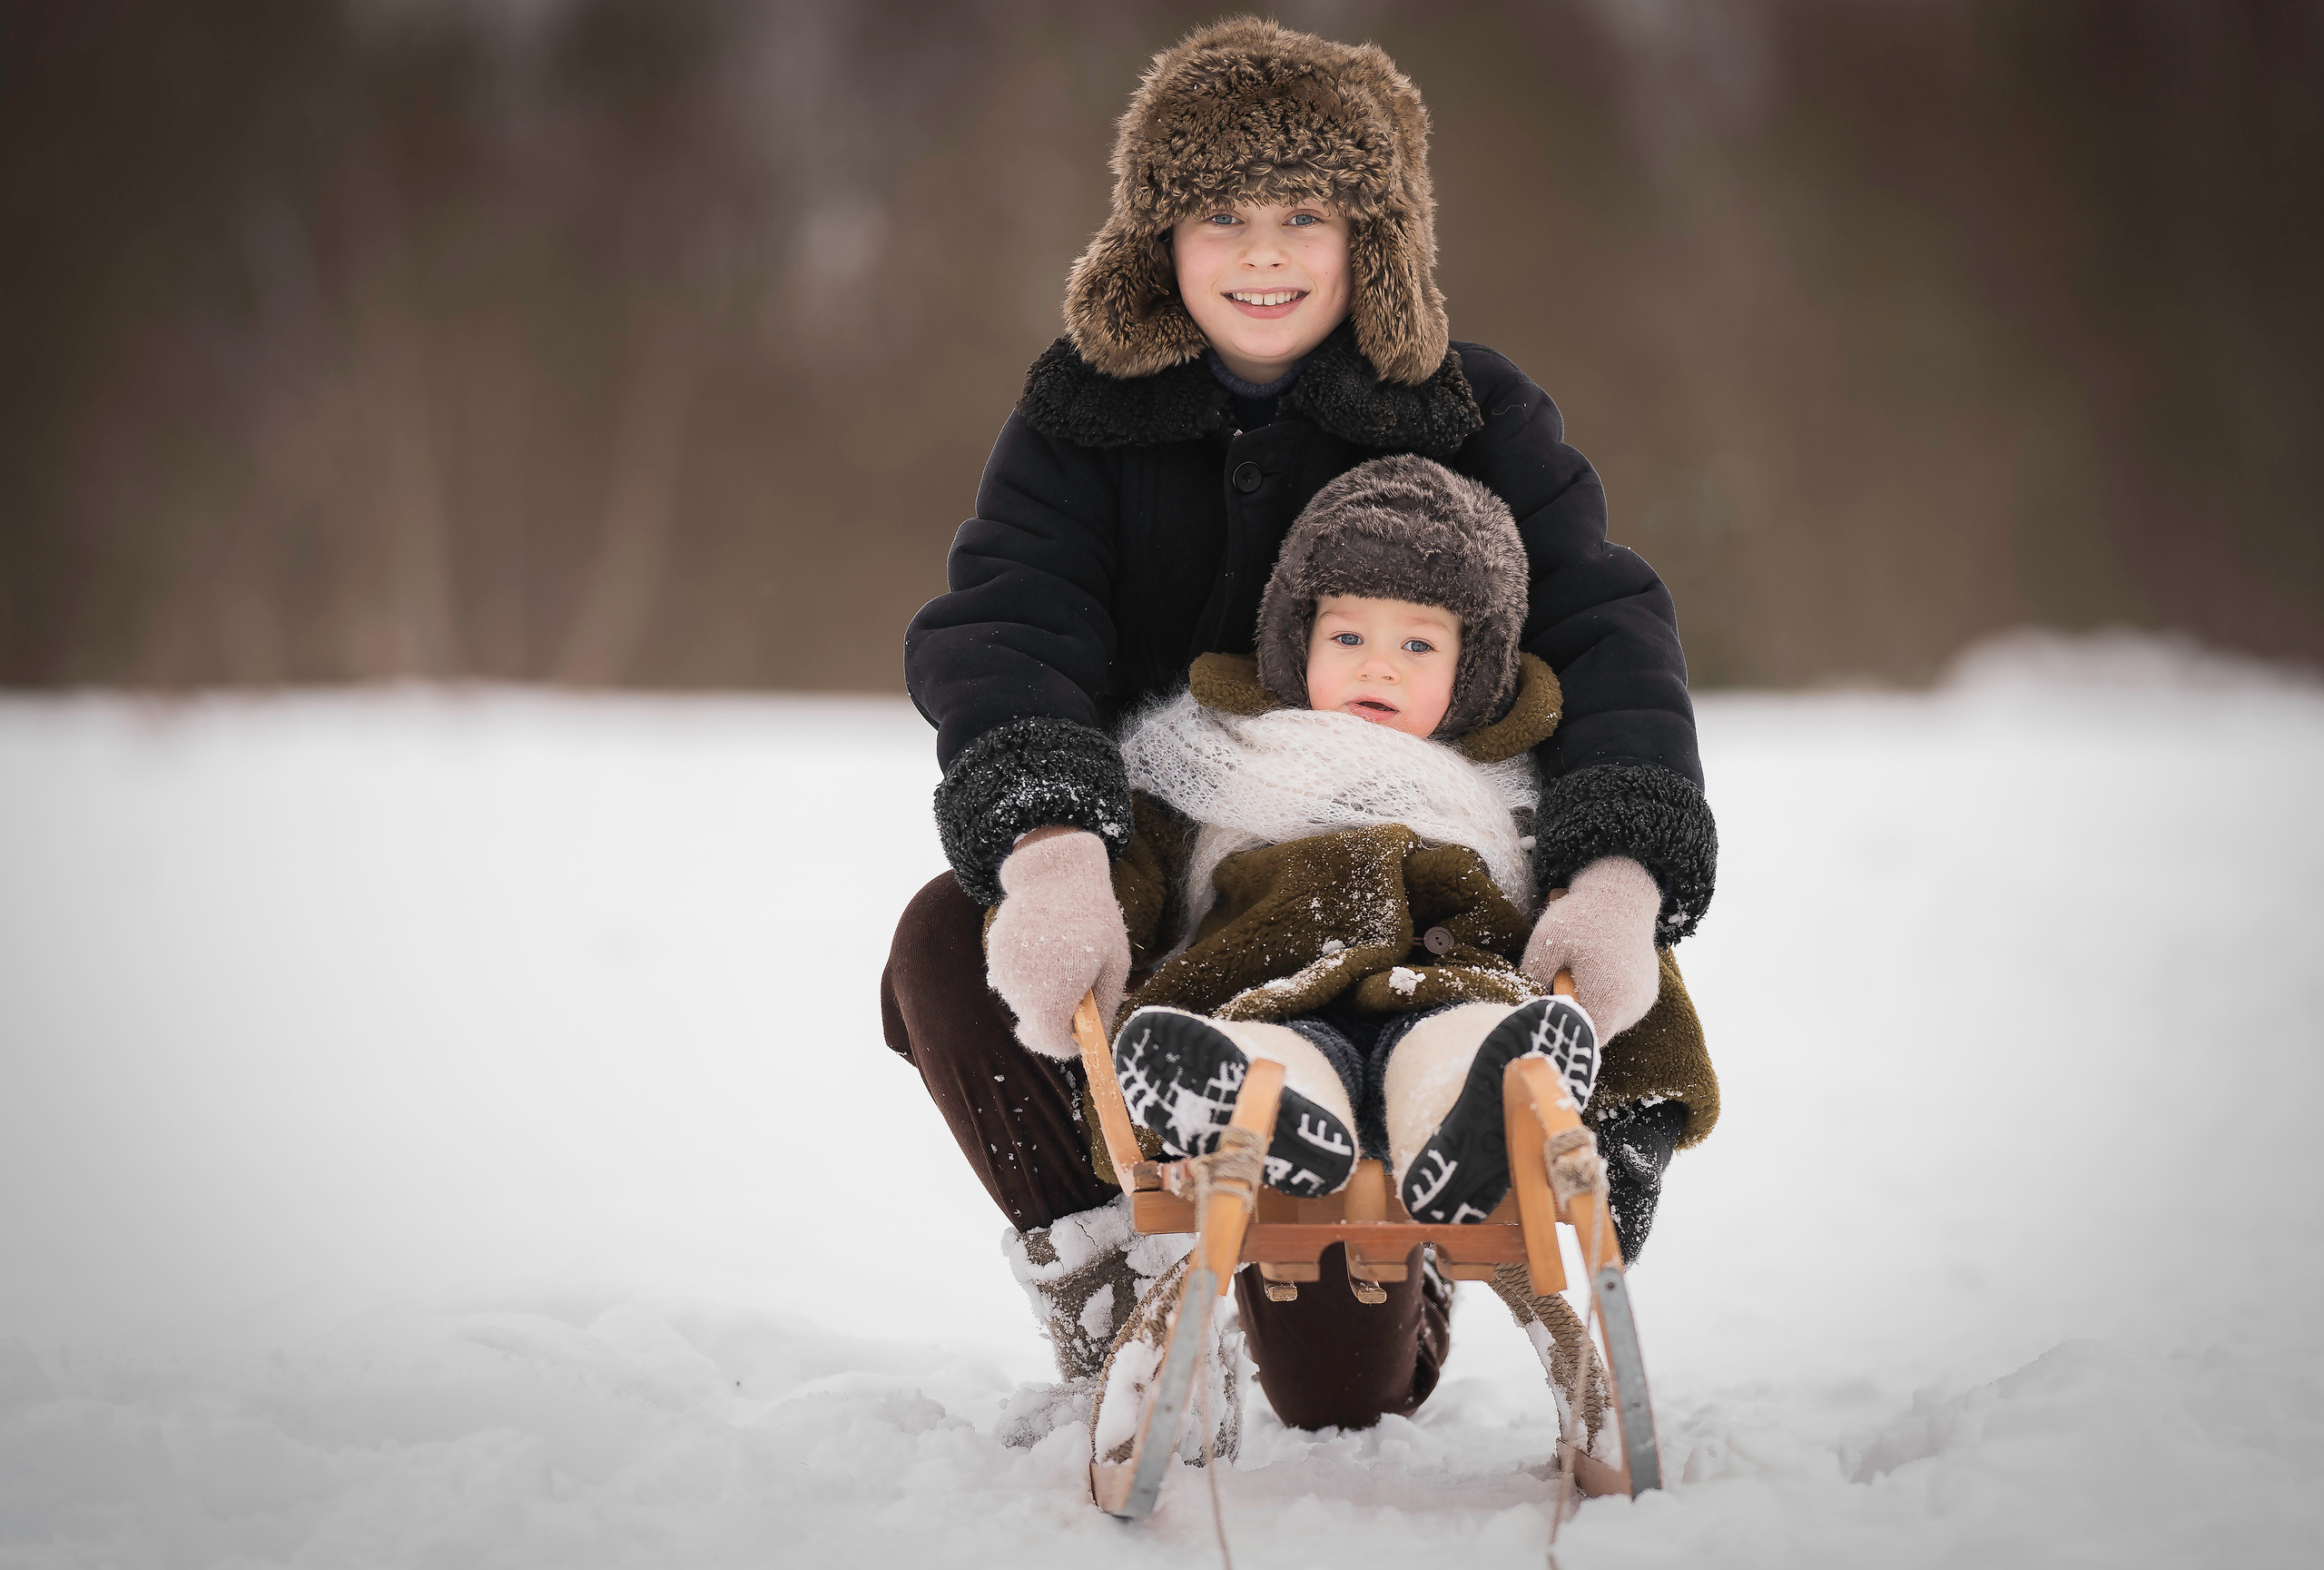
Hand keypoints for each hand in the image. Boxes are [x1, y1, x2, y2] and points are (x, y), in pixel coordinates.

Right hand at [985, 828, 1131, 1060]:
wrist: (1057, 874)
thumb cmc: (1096, 921)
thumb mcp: (1115, 965)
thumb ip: (1103, 1008)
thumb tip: (1092, 1043)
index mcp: (1061, 982)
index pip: (1050, 1038)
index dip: (1066, 1042)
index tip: (1080, 1033)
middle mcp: (1026, 979)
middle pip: (1035, 1024)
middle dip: (1057, 1016)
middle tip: (1078, 985)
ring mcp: (1005, 966)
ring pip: (1023, 1005)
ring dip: (1042, 995)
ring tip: (1061, 959)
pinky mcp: (994, 955)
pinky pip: (1012, 984)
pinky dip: (1029, 978)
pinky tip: (1043, 948)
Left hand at [1522, 856, 1661, 1040]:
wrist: (1621, 893)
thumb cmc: (1582, 916)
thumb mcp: (1546, 942)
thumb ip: (1534, 977)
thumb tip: (1524, 1005)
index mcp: (1609, 1001)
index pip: (1583, 1041)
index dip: (1563, 1034)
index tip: (1547, 1018)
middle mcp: (1632, 1008)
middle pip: (1595, 1033)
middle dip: (1574, 1017)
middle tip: (1557, 989)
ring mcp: (1642, 1001)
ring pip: (1607, 1022)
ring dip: (1590, 1008)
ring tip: (1577, 976)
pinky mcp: (1647, 993)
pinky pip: (1619, 1009)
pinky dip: (1604, 999)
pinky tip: (1594, 974)